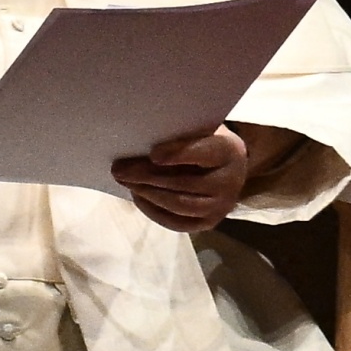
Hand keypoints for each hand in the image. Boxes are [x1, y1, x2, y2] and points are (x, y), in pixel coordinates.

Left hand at [111, 125, 248, 232]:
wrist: (224, 165)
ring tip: (125, 181)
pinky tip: (137, 196)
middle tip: (119, 169)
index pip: (205, 153)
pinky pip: (177, 223)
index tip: (153, 153)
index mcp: (229, 151)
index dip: (179, 154)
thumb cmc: (202, 139)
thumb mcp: (196, 127)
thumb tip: (139, 136)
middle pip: (186, 183)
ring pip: (180, 204)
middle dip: (148, 176)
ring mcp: (221, 207)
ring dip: (147, 193)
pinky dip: (153, 210)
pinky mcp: (208, 223)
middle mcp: (231, 182)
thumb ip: (177, 131)